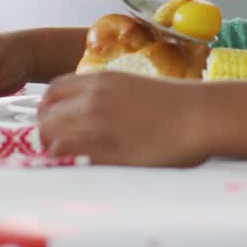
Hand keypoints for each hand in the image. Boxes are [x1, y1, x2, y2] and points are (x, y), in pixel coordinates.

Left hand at [37, 72, 209, 166]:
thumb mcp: (132, 85)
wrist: (199, 114)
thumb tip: (86, 112)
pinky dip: (68, 163)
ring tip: (72, 158)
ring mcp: (97, 125)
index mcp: (100, 80)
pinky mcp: (106, 151)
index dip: (50, 109)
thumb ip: (104, 95)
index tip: (57, 121)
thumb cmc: (176, 103)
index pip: (52, 92)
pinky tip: (84, 166)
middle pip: (46, 116)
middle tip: (61, 145)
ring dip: (55, 150)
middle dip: (48, 132)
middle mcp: (92, 100)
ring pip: (50, 138)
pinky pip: (68, 158)